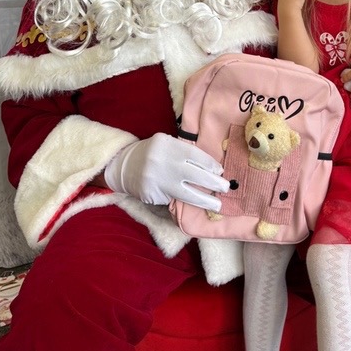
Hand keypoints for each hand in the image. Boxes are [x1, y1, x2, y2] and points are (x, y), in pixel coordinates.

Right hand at [104, 133, 229, 211]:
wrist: (124, 165)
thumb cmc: (154, 154)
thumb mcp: (167, 145)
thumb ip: (184, 153)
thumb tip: (211, 168)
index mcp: (167, 144)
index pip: (195, 155)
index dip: (210, 165)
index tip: (221, 172)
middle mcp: (161, 161)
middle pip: (194, 174)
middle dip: (213, 183)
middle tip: (226, 188)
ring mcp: (155, 179)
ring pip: (185, 193)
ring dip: (204, 200)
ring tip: (217, 205)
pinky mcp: (150, 195)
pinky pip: (172, 200)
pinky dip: (183, 202)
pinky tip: (192, 205)